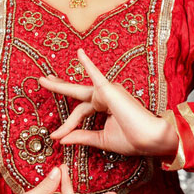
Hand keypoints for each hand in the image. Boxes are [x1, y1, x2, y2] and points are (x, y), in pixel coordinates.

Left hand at [39, 48, 177, 156]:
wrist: (151, 140)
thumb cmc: (132, 139)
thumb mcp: (101, 139)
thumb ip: (81, 136)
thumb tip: (61, 139)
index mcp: (104, 106)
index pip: (80, 112)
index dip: (66, 125)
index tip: (54, 136)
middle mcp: (105, 95)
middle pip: (77, 92)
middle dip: (59, 86)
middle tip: (43, 80)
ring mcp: (108, 90)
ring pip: (79, 97)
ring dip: (61, 90)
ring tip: (43, 81)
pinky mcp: (110, 89)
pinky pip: (96, 75)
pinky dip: (88, 64)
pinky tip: (79, 53)